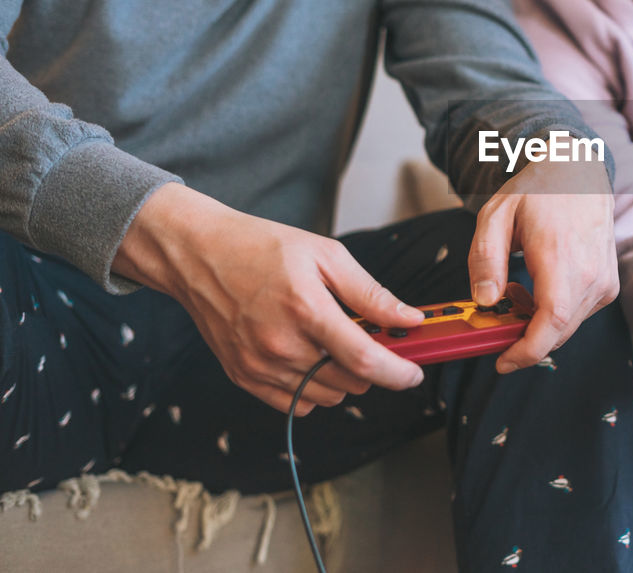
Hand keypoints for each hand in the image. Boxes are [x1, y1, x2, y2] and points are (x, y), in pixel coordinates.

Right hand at [114, 184, 427, 414]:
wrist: (199, 256)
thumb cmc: (262, 248)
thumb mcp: (326, 255)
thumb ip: (371, 293)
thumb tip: (409, 319)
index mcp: (305, 309)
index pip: (363, 359)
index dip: (397, 372)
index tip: (414, 373)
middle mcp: (280, 344)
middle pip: (349, 382)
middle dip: (371, 366)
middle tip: (367, 338)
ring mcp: (258, 365)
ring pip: (325, 396)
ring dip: (342, 378)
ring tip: (332, 342)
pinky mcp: (243, 376)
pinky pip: (294, 404)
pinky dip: (312, 389)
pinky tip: (309, 358)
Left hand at [467, 159, 617, 372]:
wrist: (579, 172)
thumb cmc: (537, 191)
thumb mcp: (496, 215)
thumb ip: (485, 258)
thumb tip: (485, 300)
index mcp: (561, 255)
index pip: (552, 320)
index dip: (528, 350)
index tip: (504, 361)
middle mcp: (591, 273)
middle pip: (558, 331)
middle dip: (523, 338)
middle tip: (497, 317)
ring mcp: (604, 281)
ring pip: (567, 327)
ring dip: (536, 323)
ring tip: (516, 289)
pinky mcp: (608, 285)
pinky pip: (578, 316)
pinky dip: (553, 314)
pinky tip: (539, 288)